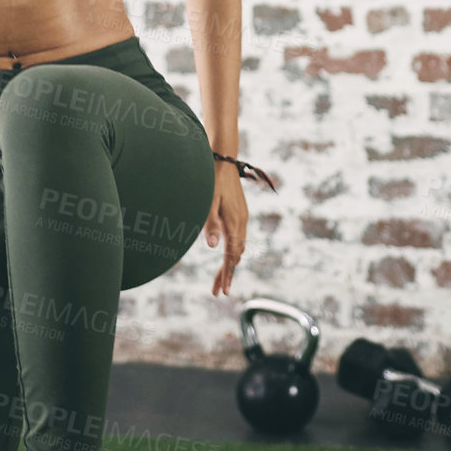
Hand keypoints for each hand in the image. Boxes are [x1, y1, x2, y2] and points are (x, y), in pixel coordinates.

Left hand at [204, 162, 248, 296]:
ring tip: (221, 278)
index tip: (224, 290)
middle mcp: (241, 222)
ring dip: (230, 263)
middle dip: (227, 274)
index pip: (231, 255)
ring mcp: (242, 217)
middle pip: (237, 255)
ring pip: (239, 247)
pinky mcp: (240, 212)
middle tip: (219, 291)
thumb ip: (210, 224)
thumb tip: (211, 247)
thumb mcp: (208, 202)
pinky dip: (234, 251)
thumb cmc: (212, 180)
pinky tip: (227, 254)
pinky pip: (240, 238)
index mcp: (234, 222)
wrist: (224, 159)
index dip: (227, 274)